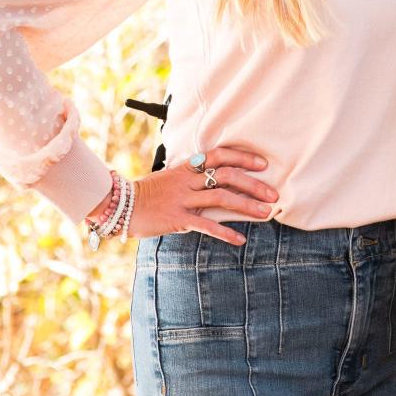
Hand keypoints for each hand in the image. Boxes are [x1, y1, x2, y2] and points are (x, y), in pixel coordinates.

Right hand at [123, 146, 276, 247]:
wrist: (122, 205)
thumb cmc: (150, 191)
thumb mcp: (172, 175)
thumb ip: (194, 174)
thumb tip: (219, 175)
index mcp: (187, 166)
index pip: (220, 155)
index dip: (243, 158)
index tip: (263, 164)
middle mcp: (188, 180)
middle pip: (227, 176)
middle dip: (253, 184)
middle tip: (273, 193)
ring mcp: (183, 199)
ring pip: (221, 199)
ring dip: (246, 206)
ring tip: (266, 213)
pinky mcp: (178, 219)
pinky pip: (206, 225)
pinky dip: (225, 233)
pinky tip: (240, 240)